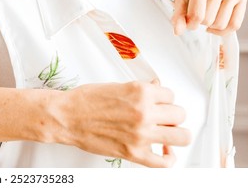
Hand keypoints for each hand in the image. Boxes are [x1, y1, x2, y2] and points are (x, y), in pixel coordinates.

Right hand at [53, 80, 189, 167]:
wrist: (66, 117)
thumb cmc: (84, 101)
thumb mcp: (116, 86)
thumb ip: (140, 90)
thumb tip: (156, 89)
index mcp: (140, 93)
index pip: (170, 95)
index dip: (164, 99)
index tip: (160, 102)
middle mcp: (144, 113)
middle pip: (180, 114)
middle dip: (172, 114)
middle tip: (164, 116)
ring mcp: (141, 135)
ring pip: (181, 136)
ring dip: (177, 134)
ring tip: (169, 132)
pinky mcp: (134, 153)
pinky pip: (164, 162)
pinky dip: (170, 158)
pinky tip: (166, 151)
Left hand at [171, 0, 246, 35]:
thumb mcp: (179, 5)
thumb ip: (178, 18)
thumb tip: (178, 31)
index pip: (197, 15)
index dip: (190, 24)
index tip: (188, 21)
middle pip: (208, 20)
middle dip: (200, 23)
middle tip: (199, 15)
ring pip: (221, 24)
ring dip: (211, 26)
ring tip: (207, 16)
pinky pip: (235, 25)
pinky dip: (223, 30)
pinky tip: (215, 24)